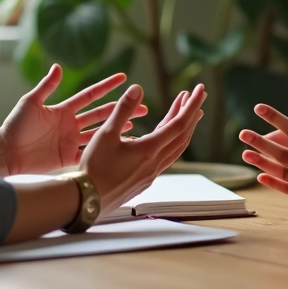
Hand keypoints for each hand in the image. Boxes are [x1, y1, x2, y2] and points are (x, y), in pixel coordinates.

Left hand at [0, 65, 147, 175]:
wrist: (7, 153)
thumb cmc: (15, 126)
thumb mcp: (31, 103)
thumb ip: (46, 86)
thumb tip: (58, 66)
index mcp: (64, 109)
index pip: (90, 95)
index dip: (107, 86)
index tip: (124, 78)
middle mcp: (71, 124)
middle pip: (101, 114)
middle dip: (121, 109)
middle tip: (142, 106)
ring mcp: (71, 141)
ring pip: (100, 133)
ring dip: (117, 128)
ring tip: (136, 124)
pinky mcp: (69, 158)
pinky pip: (91, 153)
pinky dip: (105, 150)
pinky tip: (119, 148)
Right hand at [80, 82, 205, 213]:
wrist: (87, 200)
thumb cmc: (94, 167)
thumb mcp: (105, 134)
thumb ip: (123, 110)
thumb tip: (137, 88)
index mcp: (148, 150)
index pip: (178, 124)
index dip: (190, 105)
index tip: (200, 89)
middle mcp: (155, 163)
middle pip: (181, 136)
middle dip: (190, 114)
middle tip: (196, 96)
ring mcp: (151, 174)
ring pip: (175, 148)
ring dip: (183, 129)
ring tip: (188, 114)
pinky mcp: (144, 180)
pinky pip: (166, 158)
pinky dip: (171, 142)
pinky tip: (164, 138)